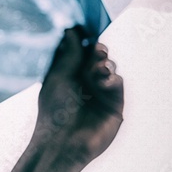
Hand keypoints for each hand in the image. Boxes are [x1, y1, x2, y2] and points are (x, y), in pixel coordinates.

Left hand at [32, 26, 124, 170]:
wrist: (63, 142)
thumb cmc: (54, 110)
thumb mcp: (58, 77)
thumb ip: (68, 54)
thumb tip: (71, 30)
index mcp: (67, 74)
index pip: (78, 51)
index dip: (83, 39)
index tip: (85, 28)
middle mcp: (84, 82)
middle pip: (95, 57)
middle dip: (97, 50)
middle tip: (97, 49)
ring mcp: (99, 93)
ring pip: (108, 67)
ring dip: (104, 63)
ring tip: (98, 67)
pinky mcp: (114, 105)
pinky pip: (117, 84)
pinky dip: (112, 77)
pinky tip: (104, 79)